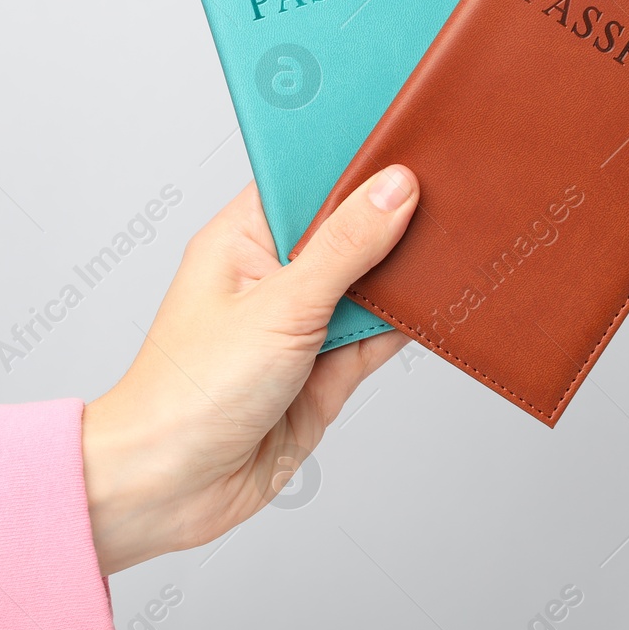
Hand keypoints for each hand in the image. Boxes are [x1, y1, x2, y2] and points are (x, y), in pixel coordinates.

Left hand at [80, 165, 418, 574]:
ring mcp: (301, 327)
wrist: (172, 487)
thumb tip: (394, 190)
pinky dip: (407, 327)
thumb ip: (345, 248)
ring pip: (369, 286)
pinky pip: (378, 338)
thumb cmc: (189, 392)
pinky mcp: (324, 374)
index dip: (354, 162)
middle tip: (450, 191)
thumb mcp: (279, 306)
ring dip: (405, 276)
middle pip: (347, 233)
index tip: (408, 142)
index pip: (307, 181)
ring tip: (456, 245)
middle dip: (392, 220)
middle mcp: (273, 278)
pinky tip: (441, 304)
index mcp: (243, 240)